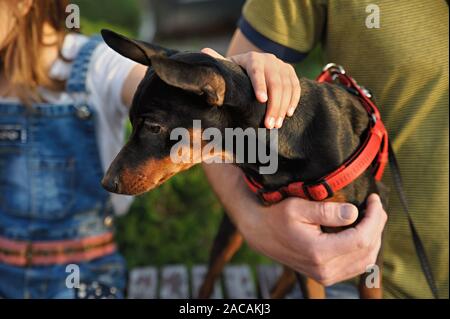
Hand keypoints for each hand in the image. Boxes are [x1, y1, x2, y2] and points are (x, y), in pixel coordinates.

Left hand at [201, 48, 300, 128]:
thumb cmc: (235, 72)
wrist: (251, 65)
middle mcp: (269, 59)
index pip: (257, 71)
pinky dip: (294, 100)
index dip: (260, 85)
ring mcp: (281, 65)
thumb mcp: (227, 67)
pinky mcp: (290, 72)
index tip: (261, 100)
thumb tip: (202, 51)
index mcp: (251, 58)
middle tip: (269, 125)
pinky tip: (288, 114)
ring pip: (287, 86)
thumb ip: (217, 61)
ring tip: (277, 125)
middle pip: (275, 83)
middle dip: (273, 105)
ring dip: (283, 107)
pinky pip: (296, 87)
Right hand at [239, 193, 386, 285]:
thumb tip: (354, 213)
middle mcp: (325, 269)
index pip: (362, 238)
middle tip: (375, 205)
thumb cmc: (276, 217)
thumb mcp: (298, 207)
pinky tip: (362, 231)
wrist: (260, 234)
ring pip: (366, 261)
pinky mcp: (326, 276)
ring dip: (374, 238)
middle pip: (368, 250)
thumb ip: (326, 211)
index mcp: (318, 252)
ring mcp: (326, 276)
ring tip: (372, 217)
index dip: (374, 218)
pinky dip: (366, 249)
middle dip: (377, 225)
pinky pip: (357, 266)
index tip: (374, 199)